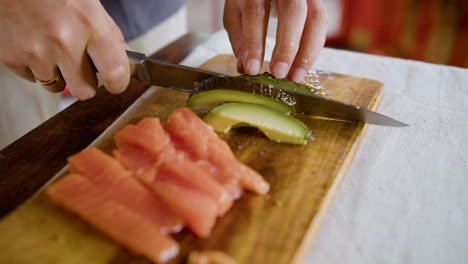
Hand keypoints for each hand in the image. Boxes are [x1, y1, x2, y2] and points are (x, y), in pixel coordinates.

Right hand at [0, 0, 129, 99]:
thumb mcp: (89, 3)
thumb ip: (109, 33)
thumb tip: (125, 56)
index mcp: (89, 24)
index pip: (115, 71)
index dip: (118, 83)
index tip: (116, 84)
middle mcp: (63, 41)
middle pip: (85, 91)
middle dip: (85, 82)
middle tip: (80, 65)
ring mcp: (36, 52)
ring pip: (57, 87)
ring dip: (58, 74)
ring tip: (53, 48)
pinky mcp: (12, 58)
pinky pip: (33, 79)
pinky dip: (35, 67)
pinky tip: (35, 44)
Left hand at [223, 0, 327, 81]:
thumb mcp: (236, 11)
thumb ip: (239, 37)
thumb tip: (244, 67)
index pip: (256, 13)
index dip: (254, 43)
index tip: (252, 69)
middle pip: (293, 12)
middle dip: (287, 47)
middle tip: (279, 73)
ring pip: (316, 18)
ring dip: (308, 52)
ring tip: (295, 76)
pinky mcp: (317, 2)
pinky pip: (321, 23)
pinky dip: (313, 48)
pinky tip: (302, 66)